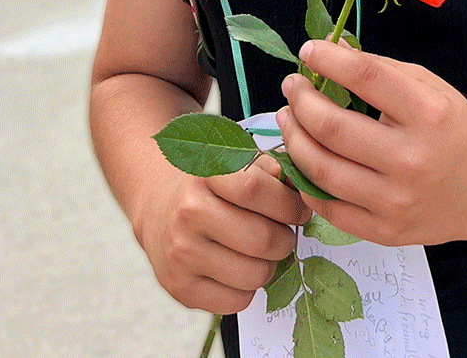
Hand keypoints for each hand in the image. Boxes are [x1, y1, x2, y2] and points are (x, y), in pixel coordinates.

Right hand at [137, 153, 311, 314]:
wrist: (162, 211)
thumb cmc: (212, 188)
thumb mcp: (239, 164)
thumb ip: (275, 172)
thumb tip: (304, 191)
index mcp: (206, 175)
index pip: (256, 190)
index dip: (288, 204)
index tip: (299, 210)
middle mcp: (189, 213)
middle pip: (262, 238)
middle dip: (285, 239)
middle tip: (282, 233)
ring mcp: (183, 254)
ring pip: (255, 274)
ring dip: (269, 265)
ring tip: (260, 251)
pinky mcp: (181, 288)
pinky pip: (238, 301)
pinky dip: (248, 288)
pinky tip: (238, 267)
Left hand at [276, 40, 466, 246]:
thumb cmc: (456, 129)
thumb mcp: (430, 87)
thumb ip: (380, 68)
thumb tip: (330, 48)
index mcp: (427, 113)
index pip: (364, 76)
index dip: (327, 59)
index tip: (308, 50)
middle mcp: (410, 159)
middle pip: (331, 126)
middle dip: (300, 100)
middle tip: (291, 85)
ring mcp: (396, 201)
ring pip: (321, 168)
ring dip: (294, 137)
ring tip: (288, 117)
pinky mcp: (385, 232)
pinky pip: (329, 207)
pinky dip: (306, 180)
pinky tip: (302, 158)